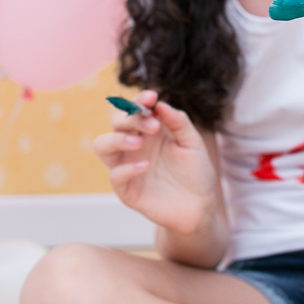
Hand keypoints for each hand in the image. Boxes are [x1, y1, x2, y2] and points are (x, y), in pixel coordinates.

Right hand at [93, 90, 217, 234]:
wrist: (200, 206)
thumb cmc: (196, 172)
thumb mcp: (193, 143)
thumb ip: (179, 122)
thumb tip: (160, 104)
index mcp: (149, 132)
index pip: (134, 109)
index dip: (138, 100)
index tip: (151, 97)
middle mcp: (135, 146)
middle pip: (116, 122)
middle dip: (131, 118)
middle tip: (154, 126)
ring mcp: (128, 167)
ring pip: (102, 146)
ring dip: (117, 139)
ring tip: (138, 142)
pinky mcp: (127, 190)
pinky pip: (115, 176)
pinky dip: (127, 169)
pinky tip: (146, 166)